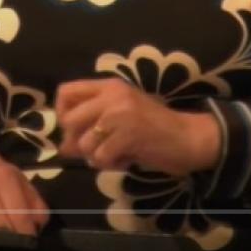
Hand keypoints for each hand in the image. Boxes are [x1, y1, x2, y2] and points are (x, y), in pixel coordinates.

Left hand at [55, 78, 220, 175]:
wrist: (188, 137)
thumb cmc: (153, 128)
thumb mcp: (120, 117)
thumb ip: (91, 125)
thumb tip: (62, 146)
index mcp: (109, 86)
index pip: (66, 91)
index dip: (62, 113)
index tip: (73, 129)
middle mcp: (111, 95)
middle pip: (69, 119)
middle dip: (76, 140)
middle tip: (95, 149)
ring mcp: (120, 113)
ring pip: (84, 143)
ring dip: (96, 157)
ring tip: (116, 154)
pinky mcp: (128, 135)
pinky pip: (101, 157)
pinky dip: (111, 164)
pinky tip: (126, 159)